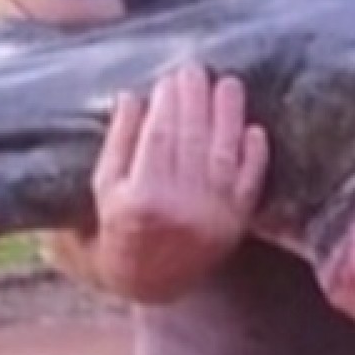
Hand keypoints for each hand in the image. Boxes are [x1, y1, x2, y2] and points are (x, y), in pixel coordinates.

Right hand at [89, 66, 267, 303]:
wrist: (147, 285)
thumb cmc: (113, 233)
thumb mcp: (100, 193)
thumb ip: (115, 147)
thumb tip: (131, 97)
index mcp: (139, 202)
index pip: (156, 139)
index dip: (164, 105)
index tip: (166, 78)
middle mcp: (179, 209)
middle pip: (191, 140)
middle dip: (194, 100)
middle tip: (195, 70)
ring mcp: (212, 216)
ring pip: (222, 154)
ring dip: (228, 115)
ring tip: (228, 84)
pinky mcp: (235, 223)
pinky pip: (249, 184)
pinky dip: (255, 156)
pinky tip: (255, 128)